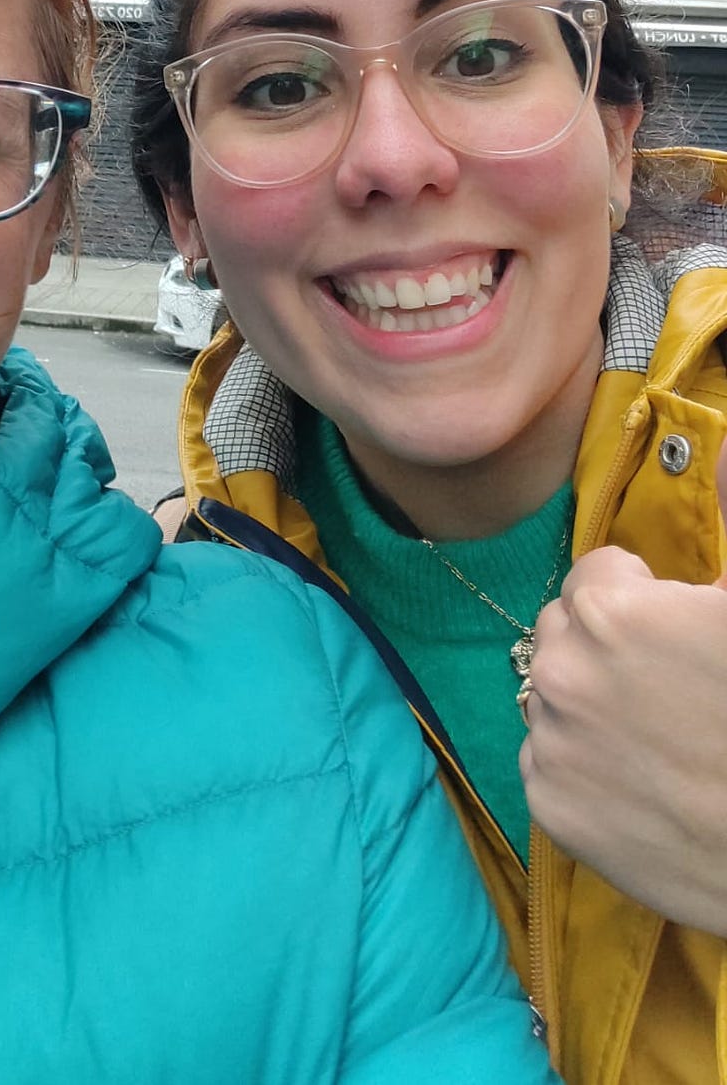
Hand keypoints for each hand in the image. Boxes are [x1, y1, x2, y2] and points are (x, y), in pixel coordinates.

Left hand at [521, 457, 726, 933]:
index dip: (645, 602)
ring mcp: (551, 745)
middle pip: (567, 632)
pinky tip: (645, 783)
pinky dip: (586, 769)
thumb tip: (721, 448)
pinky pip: (550, 764)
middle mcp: (560, 672)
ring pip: (556, 697)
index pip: (597, 577)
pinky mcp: (552, 812)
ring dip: (593, 705)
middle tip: (674, 687)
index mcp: (607, 612)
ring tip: (663, 737)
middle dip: (608, 647)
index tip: (682, 634)